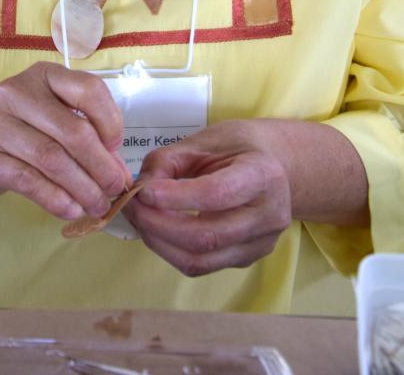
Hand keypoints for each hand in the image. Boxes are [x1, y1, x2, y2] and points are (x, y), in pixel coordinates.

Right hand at [0, 62, 131, 220]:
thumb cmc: (20, 129)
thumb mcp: (52, 119)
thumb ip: (87, 137)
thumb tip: (119, 172)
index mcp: (44, 75)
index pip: (88, 90)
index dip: (110, 121)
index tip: (116, 148)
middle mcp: (18, 91)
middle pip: (73, 131)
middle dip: (101, 165)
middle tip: (114, 188)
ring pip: (52, 159)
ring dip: (82, 187)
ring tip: (97, 205)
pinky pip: (29, 180)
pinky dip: (56, 199)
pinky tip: (71, 210)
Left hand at [125, 120, 291, 276]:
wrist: (276, 166)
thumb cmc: (238, 147)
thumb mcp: (205, 140)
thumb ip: (169, 160)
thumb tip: (140, 189)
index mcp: (263, 175)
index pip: (216, 194)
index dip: (175, 197)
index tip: (142, 192)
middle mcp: (269, 216)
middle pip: (206, 235)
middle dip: (157, 224)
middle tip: (130, 206)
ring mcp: (261, 244)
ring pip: (201, 259)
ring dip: (160, 243)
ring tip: (139, 219)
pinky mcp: (247, 260)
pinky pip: (202, 265)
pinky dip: (171, 251)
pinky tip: (157, 230)